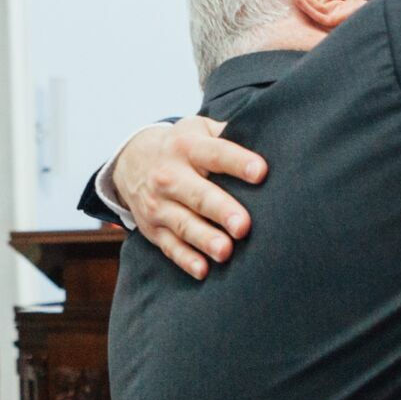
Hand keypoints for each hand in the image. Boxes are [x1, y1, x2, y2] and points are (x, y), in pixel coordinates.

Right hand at [112, 116, 266, 279]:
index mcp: (187, 147)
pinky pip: (170, 247)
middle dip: (221, 210)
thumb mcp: (198, 129)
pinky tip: (203, 270)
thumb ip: (228, 132)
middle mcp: (169, 176)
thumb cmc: (183, 146)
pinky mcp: (153, 229)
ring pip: (183, 224)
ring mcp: (158, 205)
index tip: (260, 172)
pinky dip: (185, 259)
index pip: (215, 154)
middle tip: (244, 226)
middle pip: (197, 194)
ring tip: (226, 251)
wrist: (132, 162)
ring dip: (204, 239)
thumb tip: (268, 135)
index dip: (237, 162)